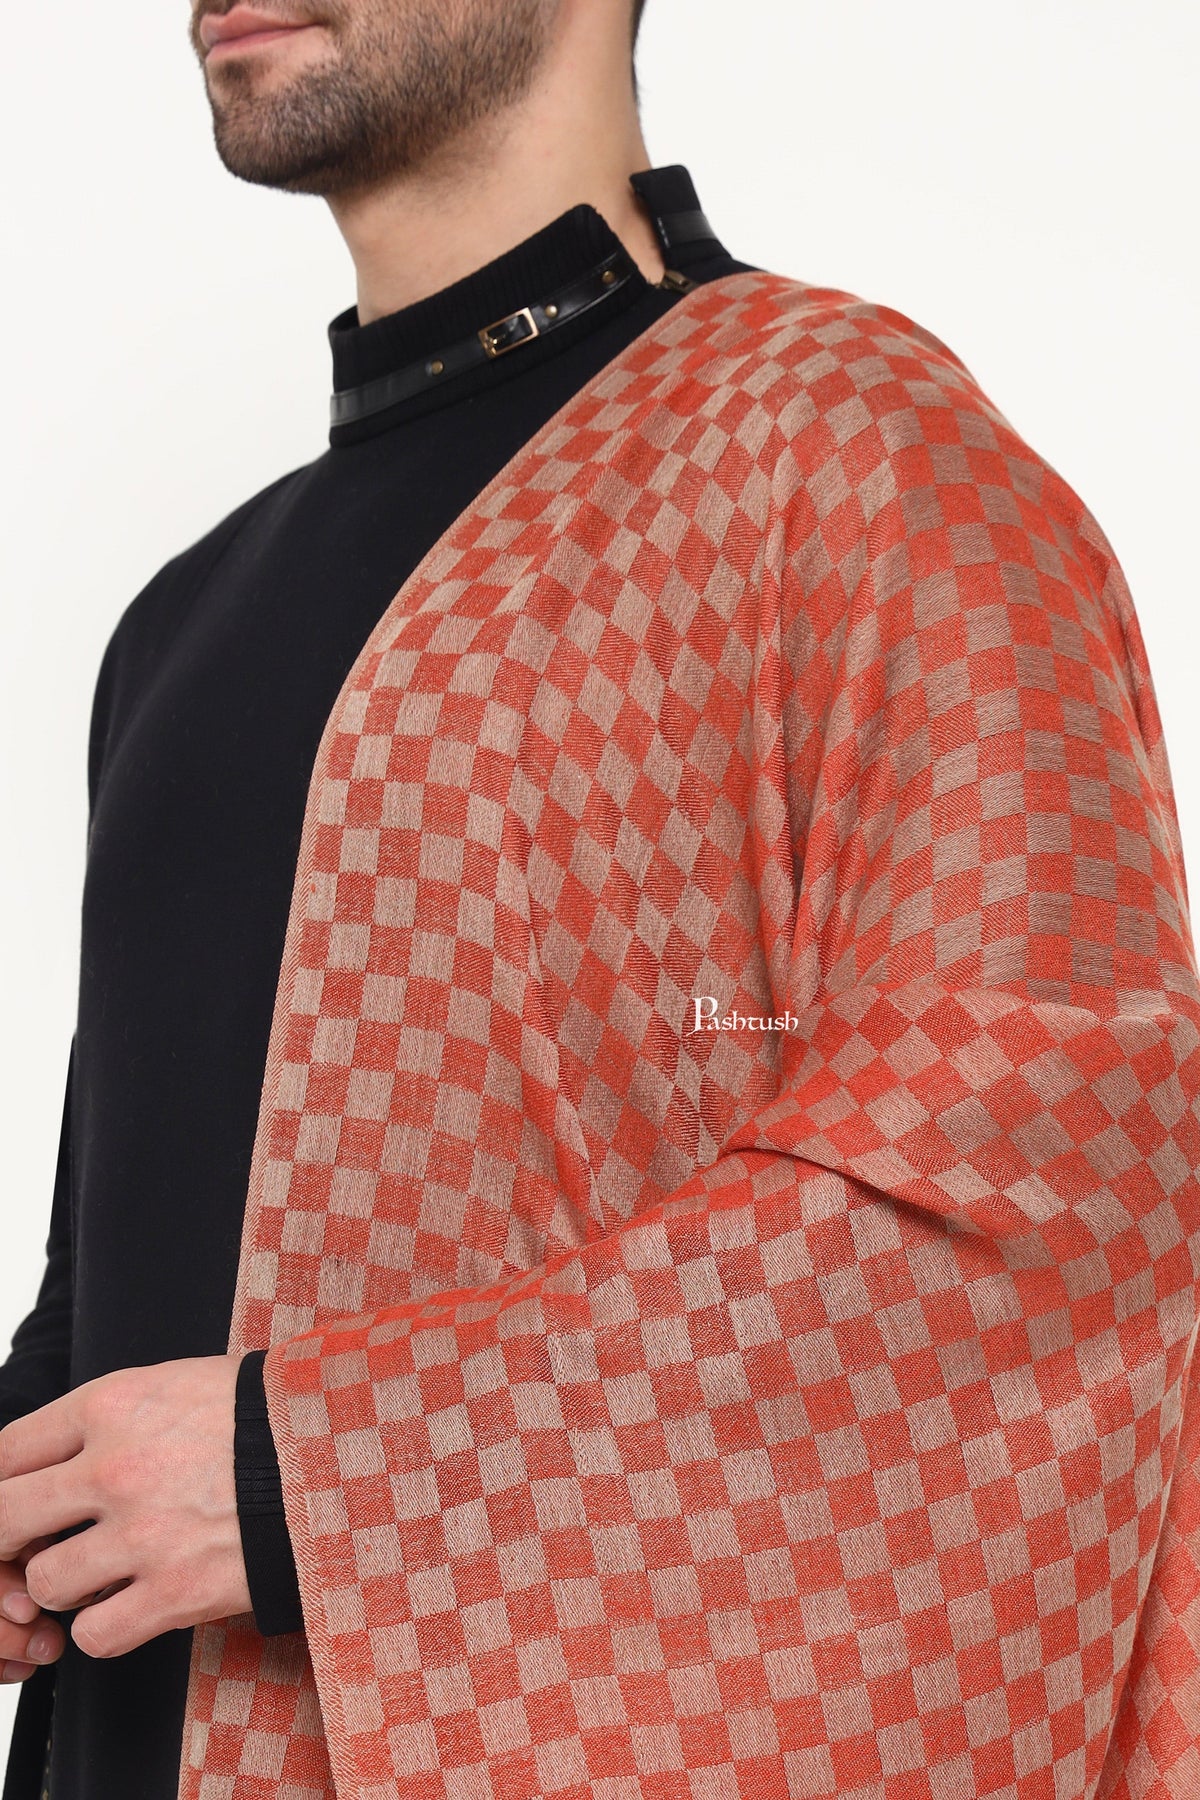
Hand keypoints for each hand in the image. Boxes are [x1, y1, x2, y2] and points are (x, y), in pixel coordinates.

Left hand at [0, 1355, 251, 1658]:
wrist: (340, 1451)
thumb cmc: (266, 1413)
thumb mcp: (179, 1383)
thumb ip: (115, 1415)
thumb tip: (62, 1451)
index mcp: (113, 1405)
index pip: (7, 1451)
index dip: (1, 1482)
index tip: (15, 1497)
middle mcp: (115, 1467)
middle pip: (4, 1518)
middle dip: (9, 1539)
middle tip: (31, 1546)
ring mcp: (143, 1533)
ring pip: (45, 1583)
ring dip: (63, 1587)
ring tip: (96, 1576)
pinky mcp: (176, 1592)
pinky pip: (95, 1635)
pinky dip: (104, 1629)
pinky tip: (129, 1605)